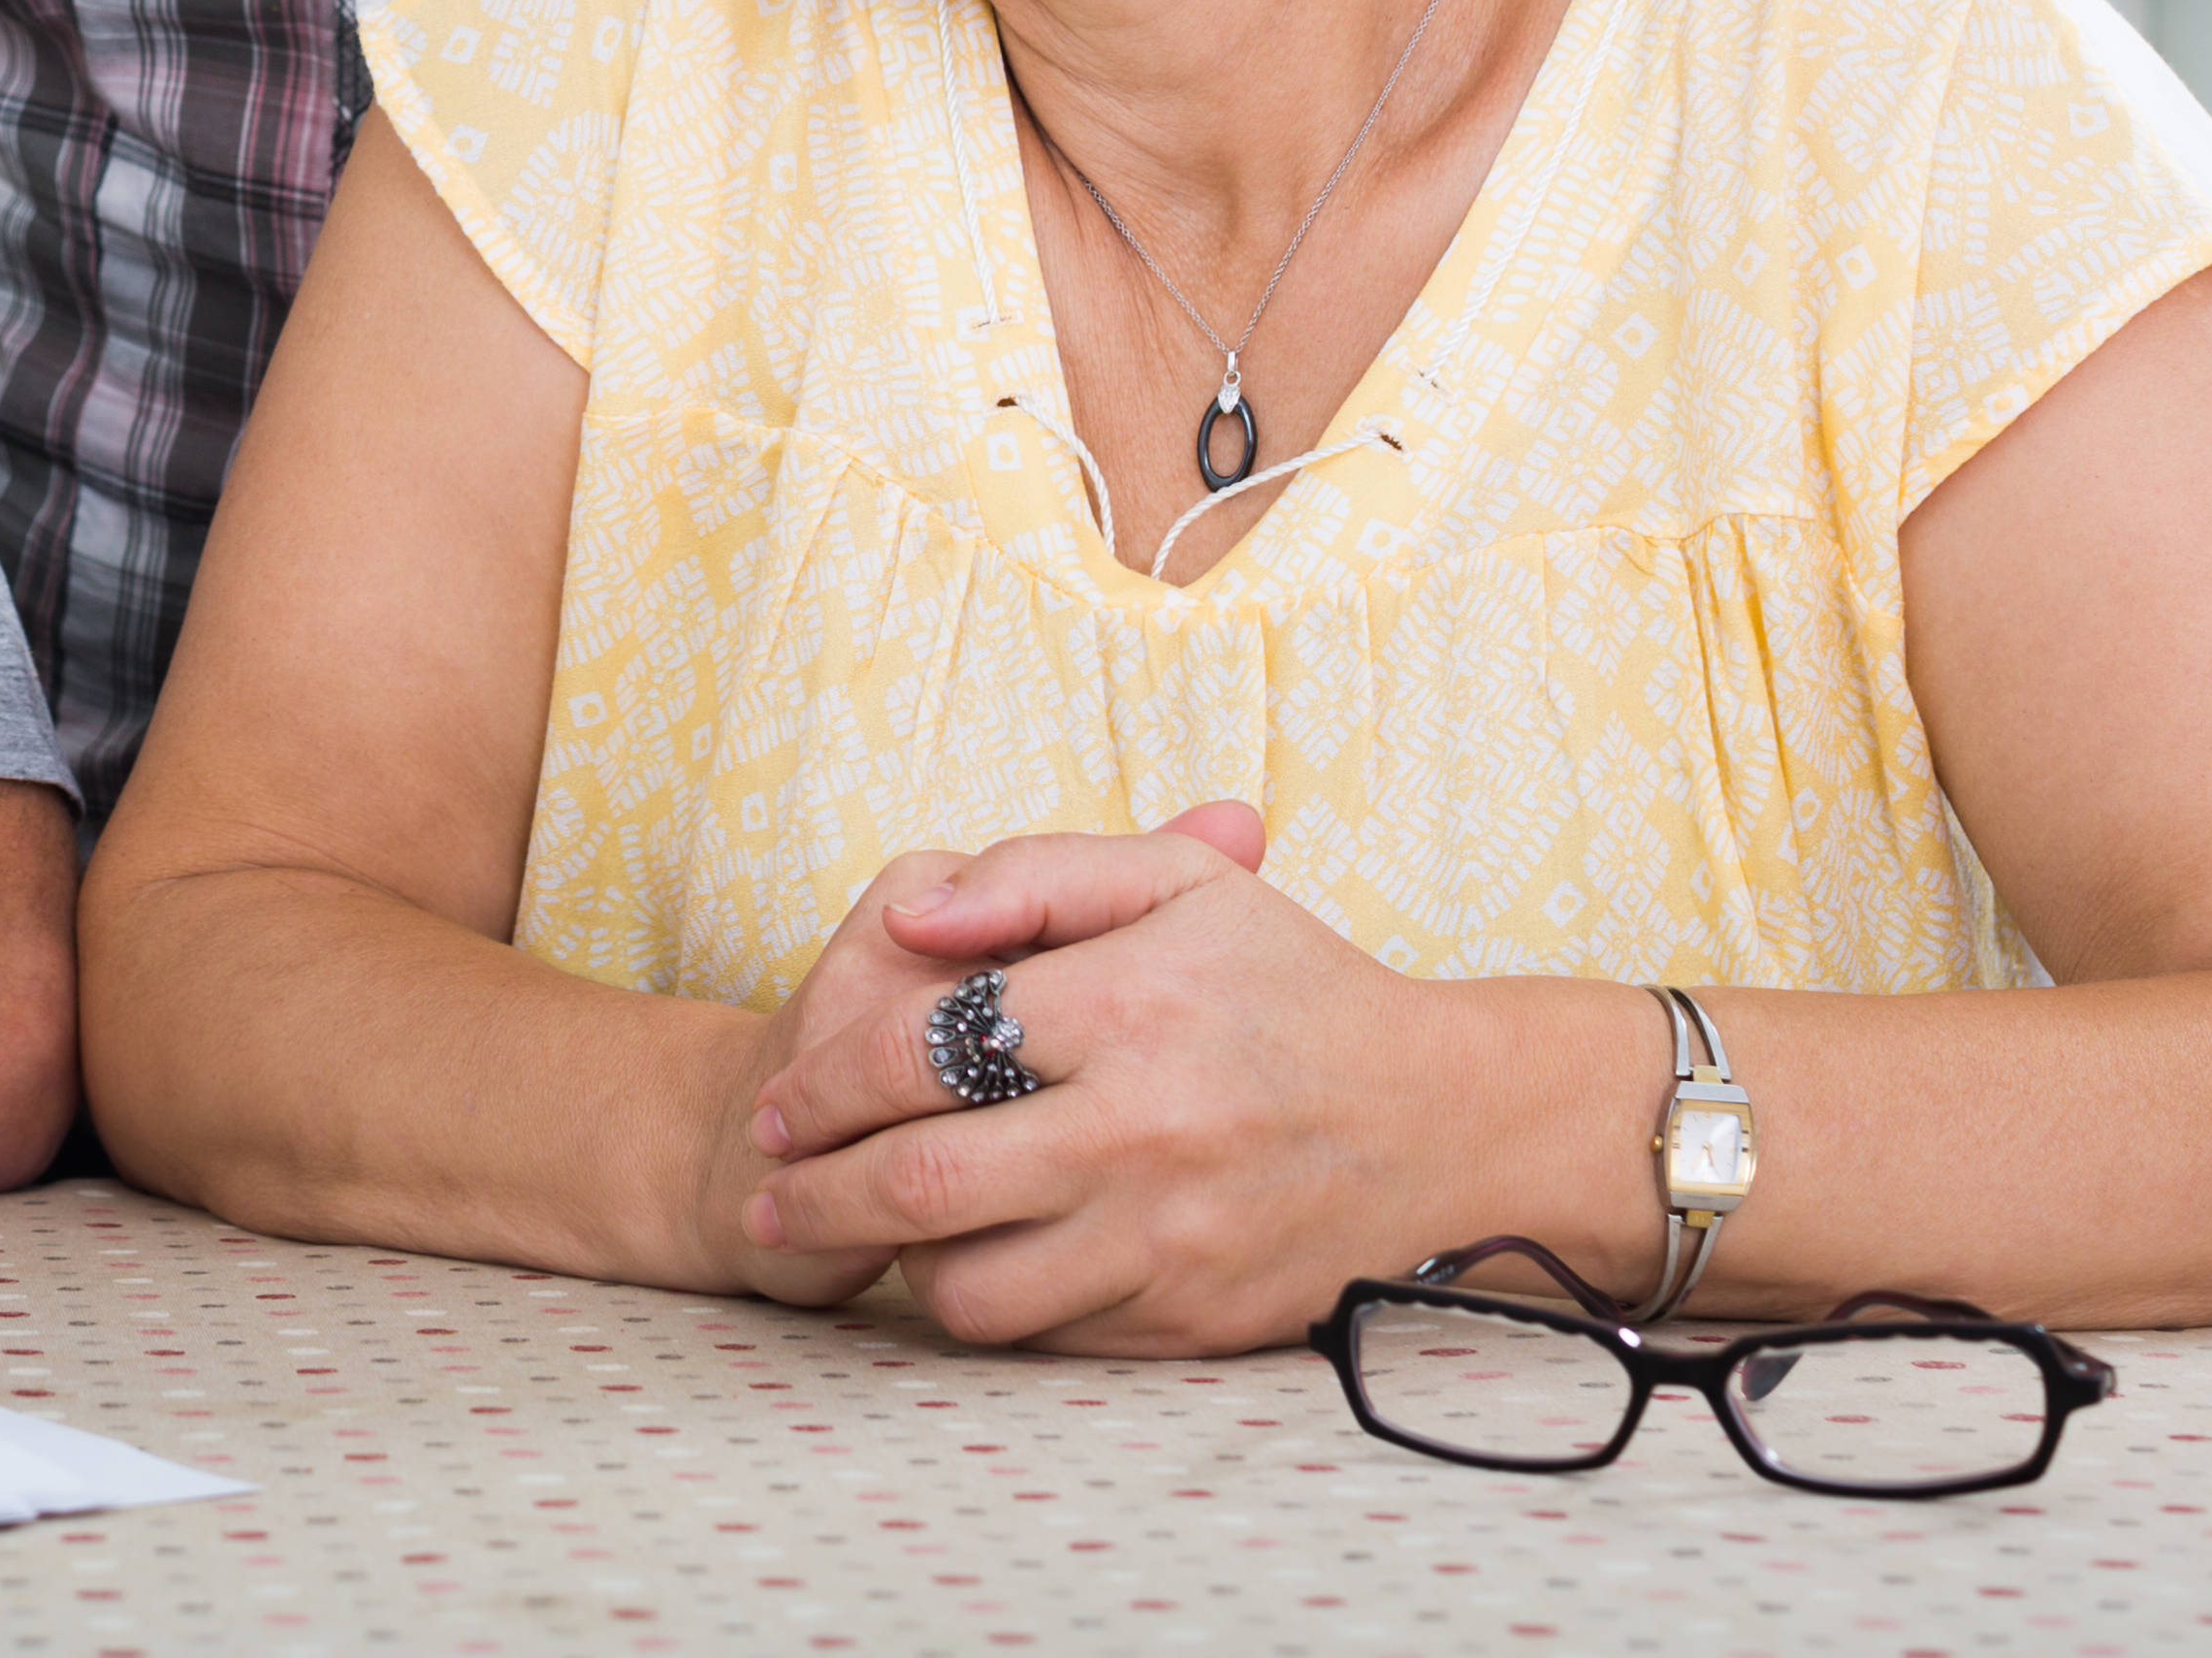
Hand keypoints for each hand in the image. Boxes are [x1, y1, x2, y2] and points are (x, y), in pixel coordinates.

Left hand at [740, 803, 1517, 1353]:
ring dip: (900, 1265)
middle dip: (815, 1194)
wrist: (1442, 1121)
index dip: (822, 1084)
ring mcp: (1171, 1237)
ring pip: (972, 1288)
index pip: (919, 1051)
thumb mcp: (1175, 886)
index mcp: (1130, 1005)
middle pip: (922, 1184)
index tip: (779, 1103)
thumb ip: (1032, 875)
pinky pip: (1047, 1335)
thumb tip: (907, 919)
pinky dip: (993, 1305)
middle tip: (768, 1195)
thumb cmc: (1288, 986)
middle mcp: (1146, 1128)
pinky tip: (978, 1262)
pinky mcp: (1193, 1321)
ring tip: (877, 1232)